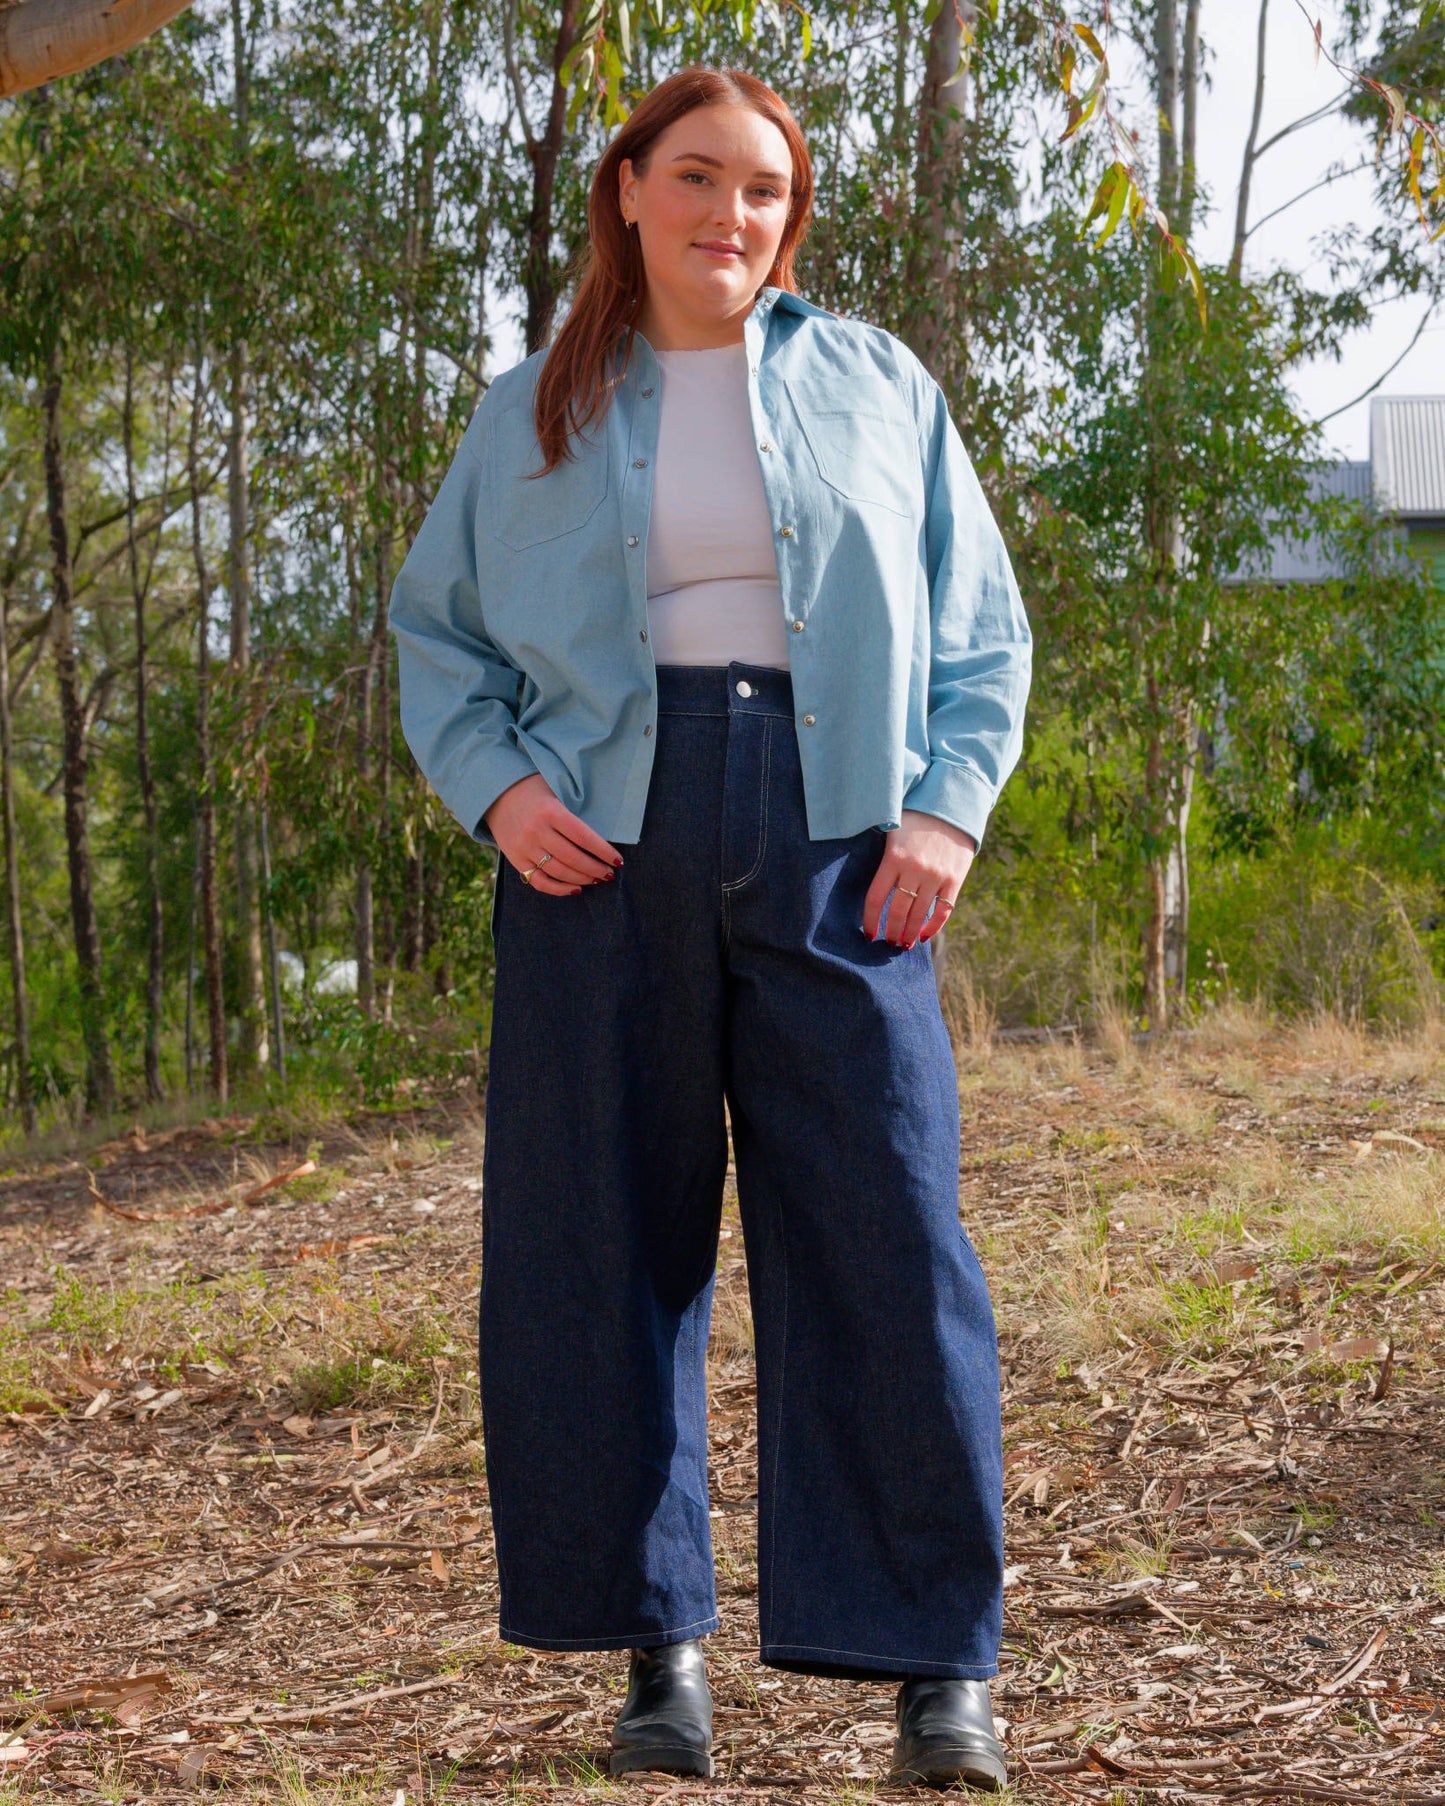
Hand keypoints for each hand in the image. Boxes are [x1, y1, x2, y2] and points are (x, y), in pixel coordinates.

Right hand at [485, 773, 622, 895]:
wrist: (496, 794)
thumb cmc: (534, 791)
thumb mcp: (555, 791)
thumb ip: (574, 813)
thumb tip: (602, 840)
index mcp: (550, 811)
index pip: (583, 837)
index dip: (603, 851)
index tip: (618, 861)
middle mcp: (536, 831)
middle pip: (573, 858)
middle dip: (596, 868)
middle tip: (609, 873)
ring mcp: (524, 847)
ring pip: (559, 872)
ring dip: (582, 879)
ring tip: (597, 879)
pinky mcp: (516, 859)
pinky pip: (539, 881)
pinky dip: (559, 889)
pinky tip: (575, 889)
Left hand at [863, 808, 975, 948]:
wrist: (951, 806)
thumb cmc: (915, 817)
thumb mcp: (892, 830)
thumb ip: (883, 857)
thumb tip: (873, 884)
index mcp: (894, 858)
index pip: (876, 898)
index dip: (871, 920)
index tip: (869, 934)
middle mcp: (915, 870)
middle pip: (898, 912)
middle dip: (892, 932)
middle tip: (888, 944)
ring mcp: (936, 876)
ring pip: (920, 914)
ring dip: (910, 934)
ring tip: (904, 944)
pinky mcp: (955, 879)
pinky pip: (944, 910)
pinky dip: (934, 926)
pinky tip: (925, 935)